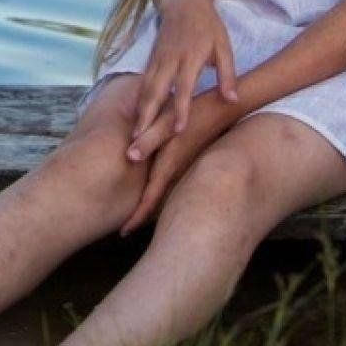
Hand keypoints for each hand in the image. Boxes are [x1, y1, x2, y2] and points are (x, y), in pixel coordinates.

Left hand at [120, 93, 238, 233]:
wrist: (223, 112)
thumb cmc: (194, 116)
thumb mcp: (169, 125)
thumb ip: (149, 139)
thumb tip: (130, 155)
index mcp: (167, 167)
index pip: (150, 198)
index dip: (137, 216)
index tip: (124, 232)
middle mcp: (173, 172)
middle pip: (154, 201)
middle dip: (139, 218)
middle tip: (122, 233)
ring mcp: (180, 169)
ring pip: (162, 193)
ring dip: (148, 206)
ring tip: (132, 221)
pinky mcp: (183, 162)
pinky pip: (168, 181)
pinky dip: (157, 190)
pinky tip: (150, 193)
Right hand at [131, 0, 235, 147]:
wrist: (183, 1)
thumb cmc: (208, 26)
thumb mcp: (224, 47)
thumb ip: (228, 75)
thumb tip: (233, 100)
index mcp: (189, 57)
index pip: (183, 88)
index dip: (180, 110)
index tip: (177, 130)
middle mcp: (169, 60)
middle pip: (155, 92)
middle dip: (147, 117)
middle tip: (140, 140)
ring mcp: (157, 59)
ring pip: (145, 89)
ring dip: (139, 112)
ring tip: (134, 135)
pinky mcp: (150, 59)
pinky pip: (142, 83)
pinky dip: (138, 100)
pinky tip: (135, 116)